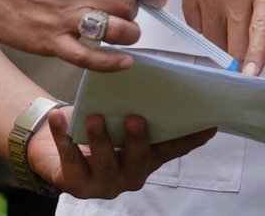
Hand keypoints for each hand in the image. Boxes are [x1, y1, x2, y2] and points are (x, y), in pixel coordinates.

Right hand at [0, 0, 166, 70]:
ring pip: (117, 30)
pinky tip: (124, 61)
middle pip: (127, 4)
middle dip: (134, 11)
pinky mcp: (51, 42)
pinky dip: (113, 62)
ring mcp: (62, 16)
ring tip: (124, 33)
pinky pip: (91, 57)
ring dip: (129, 35)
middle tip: (127, 14)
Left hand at [31, 107, 214, 199]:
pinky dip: (63, 137)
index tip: (210, 124)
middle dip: (137, 140)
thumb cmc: (94, 129)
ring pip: (104, 163)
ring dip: (101, 140)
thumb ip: (136, 109)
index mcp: (144, 159)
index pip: (171, 149)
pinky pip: (69, 159)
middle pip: (137, 160)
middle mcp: (128, 175)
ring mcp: (102, 183)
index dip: (190, 138)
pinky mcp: (75, 184)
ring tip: (95, 117)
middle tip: (135, 117)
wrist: (54, 149)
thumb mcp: (118, 120)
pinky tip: (60, 117)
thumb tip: (159, 80)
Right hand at [173, 0, 264, 73]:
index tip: (251, 76)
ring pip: (214, 40)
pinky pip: (197, 28)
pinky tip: (217, 10)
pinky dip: (208, 29)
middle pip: (235, 41)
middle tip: (245, 63)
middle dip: (241, 59)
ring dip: (224, 44)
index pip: (262, 28)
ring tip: (232, 23)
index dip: (256, 56)